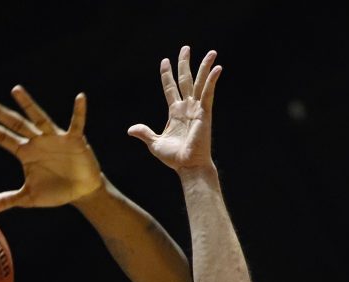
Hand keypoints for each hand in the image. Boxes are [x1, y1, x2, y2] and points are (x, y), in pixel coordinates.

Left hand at [0, 86, 102, 213]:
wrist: (81, 191)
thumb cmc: (55, 191)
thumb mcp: (29, 197)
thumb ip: (8, 199)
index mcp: (25, 152)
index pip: (1, 137)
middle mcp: (37, 140)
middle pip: (15, 123)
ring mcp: (54, 138)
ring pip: (39, 118)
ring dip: (28, 105)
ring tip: (15, 90)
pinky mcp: (74, 140)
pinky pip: (76, 123)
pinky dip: (79, 112)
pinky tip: (80, 98)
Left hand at [128, 46, 220, 171]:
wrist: (188, 167)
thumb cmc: (174, 158)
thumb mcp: (155, 144)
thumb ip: (145, 133)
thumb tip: (130, 129)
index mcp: (175, 113)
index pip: (170, 89)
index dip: (167, 75)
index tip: (165, 61)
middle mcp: (187, 108)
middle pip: (185, 80)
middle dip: (184, 63)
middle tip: (185, 48)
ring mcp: (197, 109)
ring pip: (200, 83)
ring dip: (205, 67)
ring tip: (211, 52)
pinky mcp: (205, 113)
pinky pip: (209, 93)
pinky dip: (212, 80)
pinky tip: (217, 68)